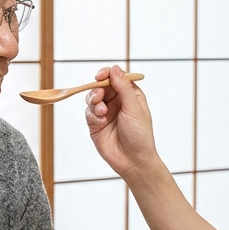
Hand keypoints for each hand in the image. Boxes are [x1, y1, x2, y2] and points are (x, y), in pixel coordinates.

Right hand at [84, 65, 159, 179]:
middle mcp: (117, 102)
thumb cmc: (140, 135)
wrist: (133, 161)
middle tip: (99, 97)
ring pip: (92, 98)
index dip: (107, 74)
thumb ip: (123, 88)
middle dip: (97, 89)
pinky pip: (88, 113)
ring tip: (100, 111)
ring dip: (93, 101)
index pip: (116, 78)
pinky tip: (100, 121)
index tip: (100, 76)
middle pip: (101, 86)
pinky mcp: (96, 125)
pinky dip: (92, 114)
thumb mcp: (134, 108)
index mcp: (130, 96)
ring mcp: (105, 113)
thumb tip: (114, 69)